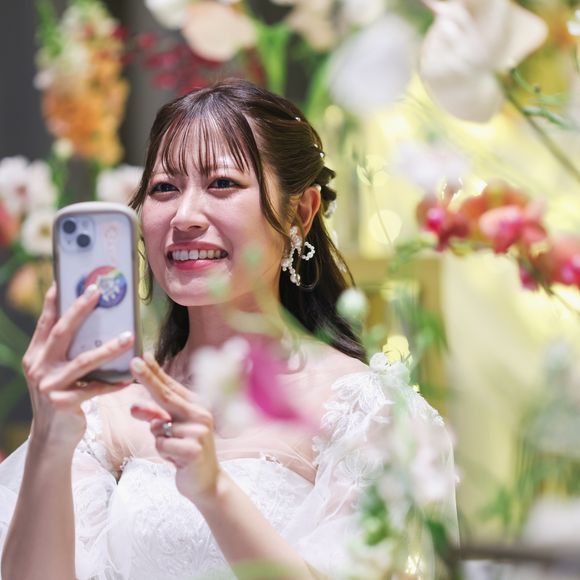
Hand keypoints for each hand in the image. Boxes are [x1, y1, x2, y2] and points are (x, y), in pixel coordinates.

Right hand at [23, 284, 134, 451]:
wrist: (52, 437)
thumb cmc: (61, 398)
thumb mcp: (56, 372)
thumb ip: (66, 351)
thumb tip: (94, 323)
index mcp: (35, 355)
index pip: (46, 322)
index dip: (54, 300)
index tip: (65, 280)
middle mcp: (38, 367)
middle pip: (62, 333)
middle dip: (80, 310)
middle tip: (98, 291)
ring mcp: (48, 386)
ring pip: (83, 361)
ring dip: (109, 348)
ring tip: (129, 336)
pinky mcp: (63, 403)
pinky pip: (95, 389)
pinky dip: (114, 383)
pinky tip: (130, 378)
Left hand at [129, 353, 220, 502]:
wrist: (207, 482)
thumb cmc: (185, 452)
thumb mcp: (169, 432)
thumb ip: (154, 416)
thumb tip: (134, 407)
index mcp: (195, 406)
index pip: (170, 386)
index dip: (156, 371)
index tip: (142, 355)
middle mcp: (200, 414)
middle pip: (166, 396)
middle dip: (148, 378)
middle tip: (134, 363)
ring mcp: (199, 431)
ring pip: (158, 428)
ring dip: (159, 441)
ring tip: (175, 450)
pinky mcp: (194, 449)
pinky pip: (161, 444)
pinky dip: (163, 452)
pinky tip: (178, 459)